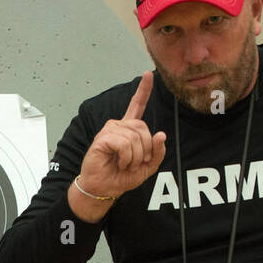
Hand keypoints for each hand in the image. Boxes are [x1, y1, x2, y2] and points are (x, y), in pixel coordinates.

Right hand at [72, 71, 166, 212]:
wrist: (104, 188)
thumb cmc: (121, 176)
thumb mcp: (147, 167)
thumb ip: (157, 152)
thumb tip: (160, 135)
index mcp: (129, 130)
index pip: (137, 106)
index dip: (143, 90)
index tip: (147, 74)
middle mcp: (119, 126)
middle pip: (143, 128)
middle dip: (145, 150)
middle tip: (135, 163)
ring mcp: (109, 131)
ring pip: (134, 137)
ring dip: (135, 157)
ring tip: (125, 164)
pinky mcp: (102, 139)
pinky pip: (124, 143)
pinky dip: (126, 157)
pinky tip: (119, 162)